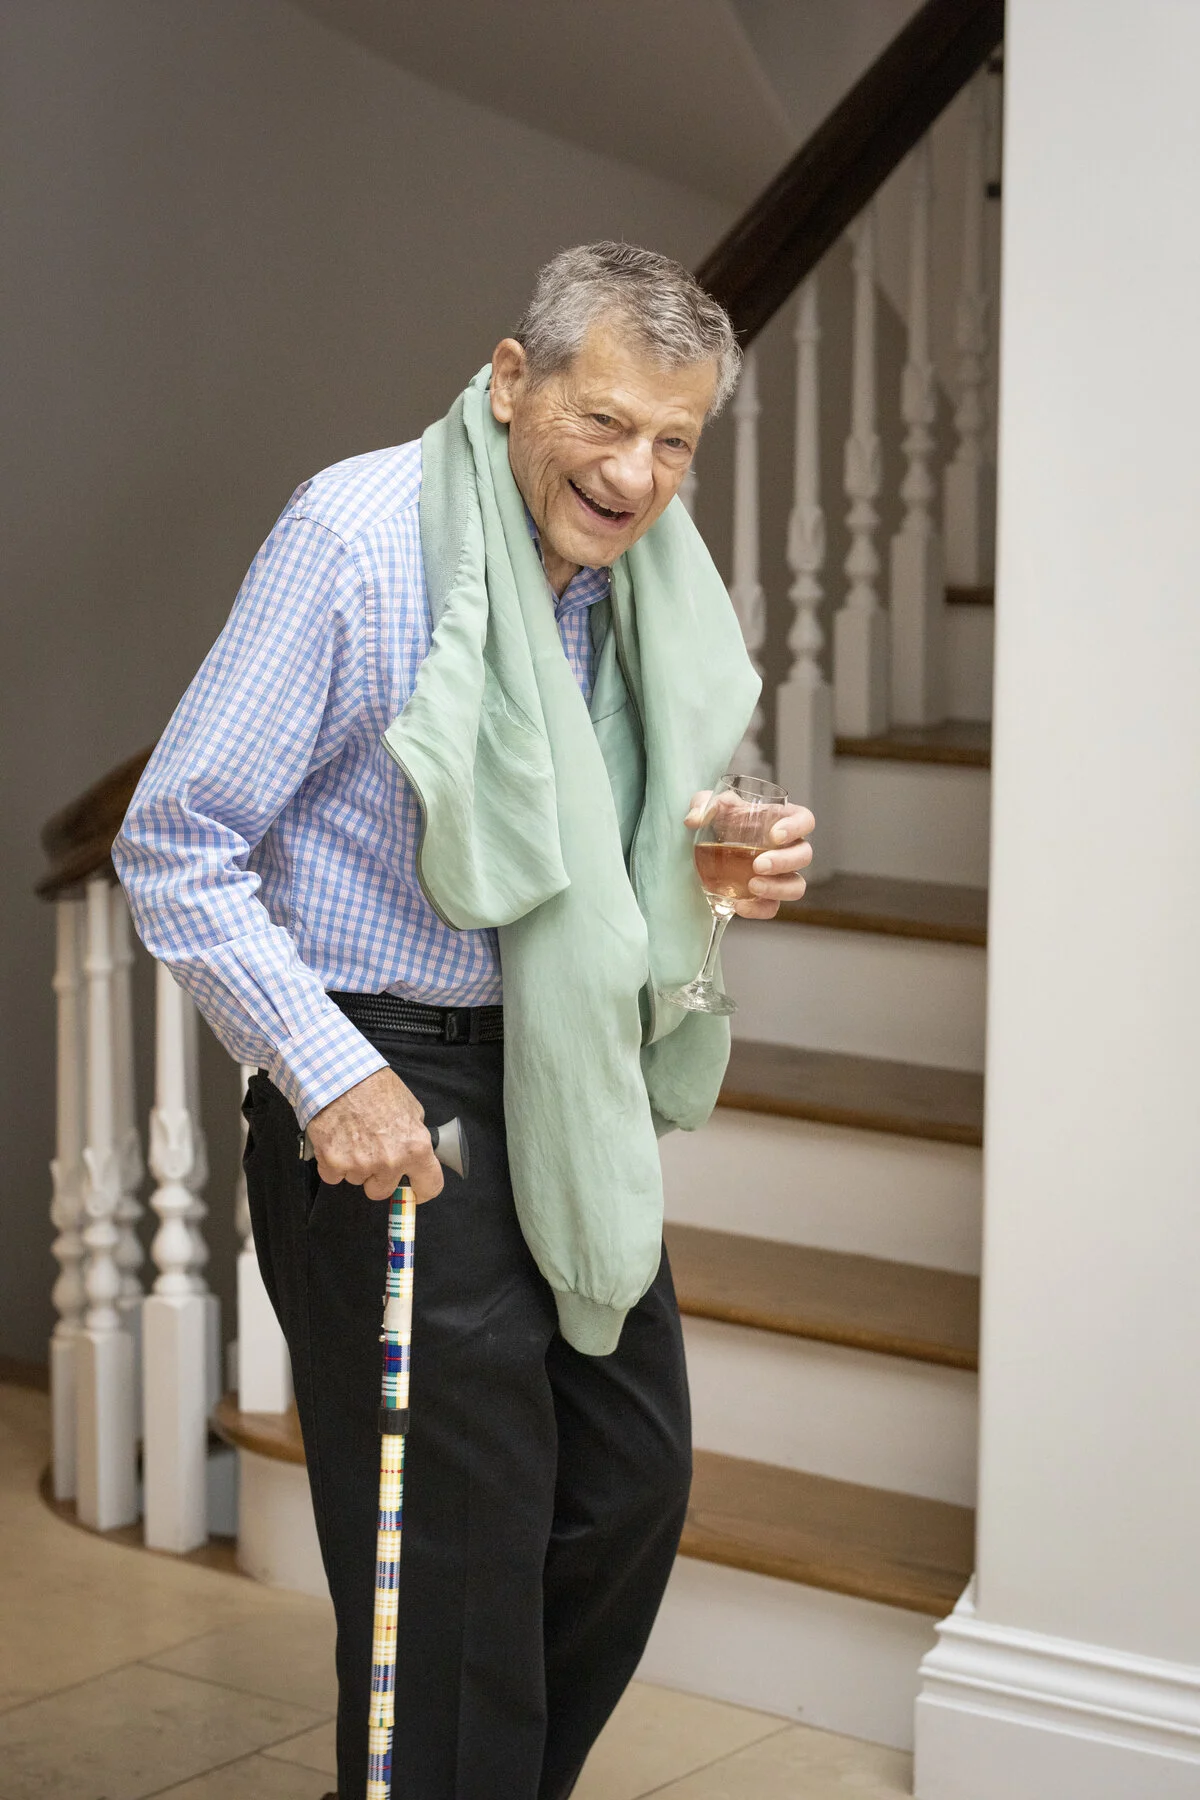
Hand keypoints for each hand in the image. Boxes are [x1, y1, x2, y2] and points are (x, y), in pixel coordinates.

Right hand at [305, 1067, 443, 1202]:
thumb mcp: (411, 1107)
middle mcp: (390, 1162)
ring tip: (351, 1137)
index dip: (420, 1191)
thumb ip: (415, 1134)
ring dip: (354, 1166)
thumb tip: (415, 1151)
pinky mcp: (333, 1163)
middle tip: (371, 1152)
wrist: (340, 1075)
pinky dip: (332, 1163)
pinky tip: (335, 1141)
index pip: (429, 1187)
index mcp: (415, 1148)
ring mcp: (360, 1165)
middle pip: (382, 1191)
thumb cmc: (375, 1086)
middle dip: (377, 1177)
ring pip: (357, 1181)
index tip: (413, 1190)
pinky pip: (333, 1176)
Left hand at [684, 792, 814, 918]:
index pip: (804, 820)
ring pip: (796, 886)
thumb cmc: (718, 821)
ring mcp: (779, 875)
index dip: (797, 827)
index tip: (775, 835)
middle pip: (804, 855)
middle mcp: (786, 849)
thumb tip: (694, 819)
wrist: (705, 850)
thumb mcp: (708, 807)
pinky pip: (772, 908)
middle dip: (784, 862)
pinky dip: (759, 910)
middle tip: (758, 865)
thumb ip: (703, 805)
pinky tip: (739, 905)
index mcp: (779, 820)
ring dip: (777, 888)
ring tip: (751, 886)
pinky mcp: (766, 897)